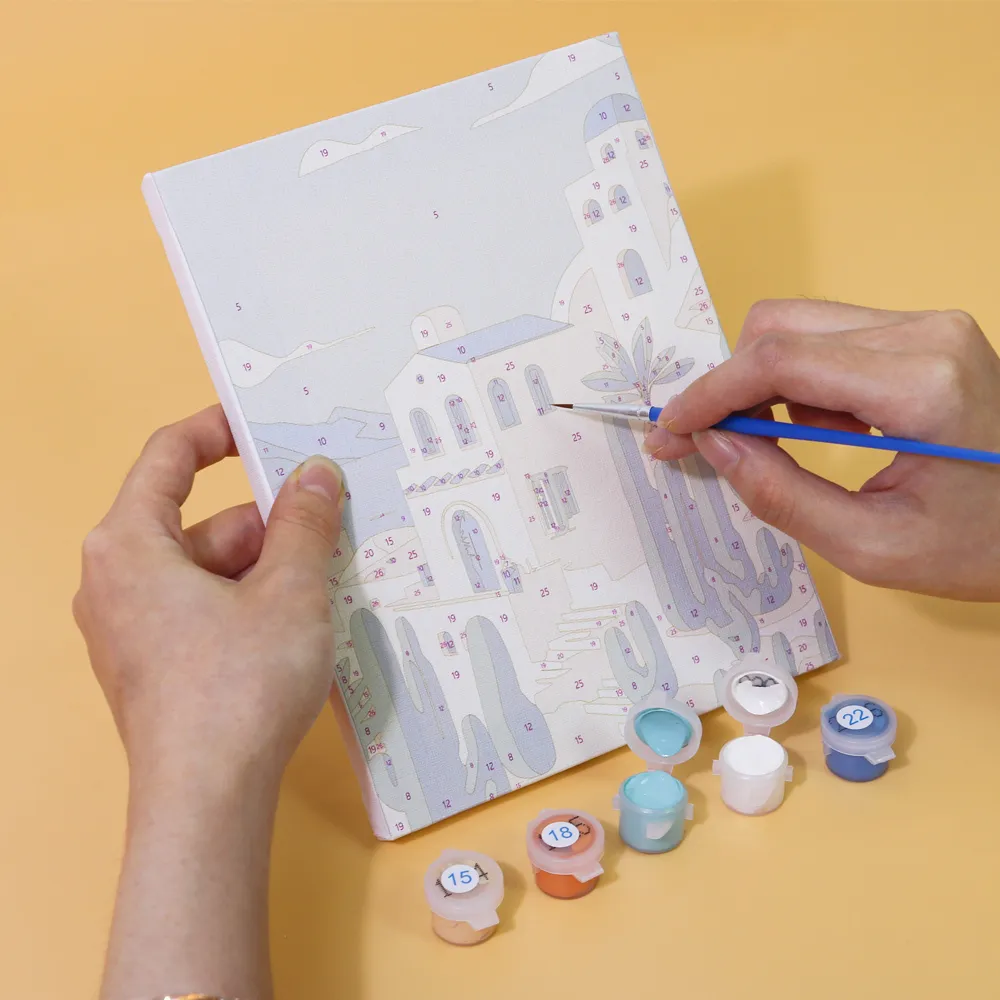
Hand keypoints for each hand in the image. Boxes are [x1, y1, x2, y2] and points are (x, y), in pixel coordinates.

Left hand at [74, 404, 344, 789]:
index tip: (266, 427)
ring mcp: (128, 628)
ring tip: (328, 578)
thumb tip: (315, 475)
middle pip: (198, 521)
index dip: (219, 431)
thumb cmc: (237, 688)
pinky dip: (248, 602)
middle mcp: (114, 581)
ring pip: (205, 570)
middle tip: (329, 520)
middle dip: (266, 521)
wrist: (207, 801)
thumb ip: (303, 522)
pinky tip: (299, 621)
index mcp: (128, 544)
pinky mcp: (150, 666)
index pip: (168, 457)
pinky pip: (201, 609)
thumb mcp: (288, 590)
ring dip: (266, 567)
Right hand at [643, 301, 999, 600]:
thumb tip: (713, 444)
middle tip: (708, 443)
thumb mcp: (873, 546)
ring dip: (766, 386)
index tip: (672, 430)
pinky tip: (825, 430)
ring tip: (785, 445)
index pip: (780, 361)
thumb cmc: (983, 545)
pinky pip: (831, 340)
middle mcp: (927, 334)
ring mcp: (930, 327)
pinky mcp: (926, 335)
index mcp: (922, 384)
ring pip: (799, 327)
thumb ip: (779, 494)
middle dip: (730, 387)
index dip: (711, 394)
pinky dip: (802, 383)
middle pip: (780, 328)